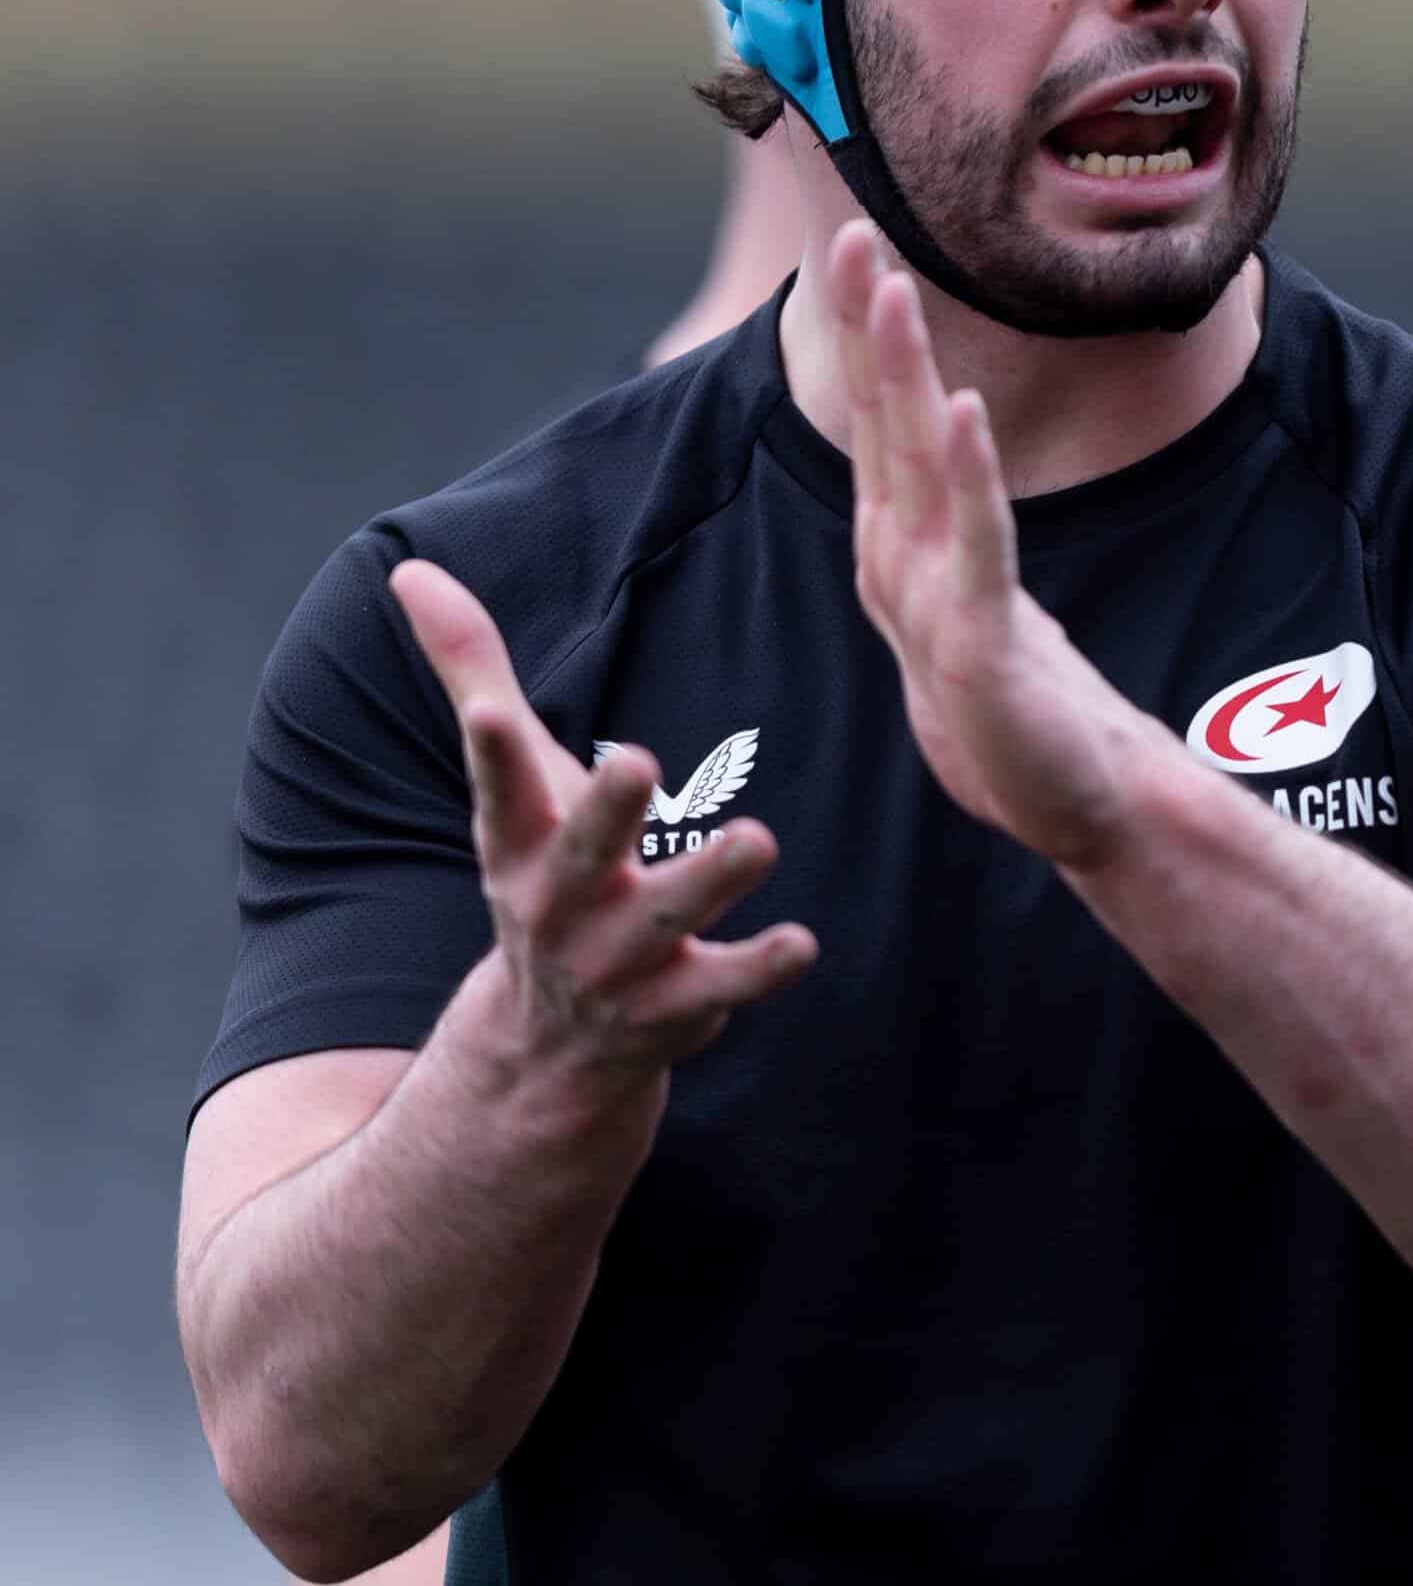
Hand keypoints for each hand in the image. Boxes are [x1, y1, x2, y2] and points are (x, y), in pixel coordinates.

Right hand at [390, 561, 816, 1085]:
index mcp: (520, 845)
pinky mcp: (672, 1008)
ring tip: (758, 839)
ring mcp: (617, 965)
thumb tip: (410, 566)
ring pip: (665, 923)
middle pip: (585, 856)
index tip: (486, 713)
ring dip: (709, 882)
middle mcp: (562, 908)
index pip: (499, 794)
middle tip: (640, 762)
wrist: (549, 1047)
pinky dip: (757, 971)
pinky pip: (718, 989)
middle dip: (607, 812)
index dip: (492, 755)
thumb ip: (472, 669)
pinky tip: (801, 941)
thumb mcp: (511, 780)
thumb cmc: (545, 868)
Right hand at [828, 222, 1151, 868]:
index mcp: (905, 545)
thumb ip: (951, 532)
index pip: (881, 420)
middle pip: (883, 423)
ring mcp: (936, 599)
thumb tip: (943, 461)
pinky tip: (966, 412)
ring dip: (903, 373)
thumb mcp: (973, 601)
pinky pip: (977, 543)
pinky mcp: (979, 643)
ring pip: (914, 465)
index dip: (866, 335)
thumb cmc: (1024, 704)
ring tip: (890, 292)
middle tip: (850, 233)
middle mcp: (906, 561)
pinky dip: (970, 475)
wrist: (1074, 803)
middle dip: (866, 327)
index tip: (856, 247)